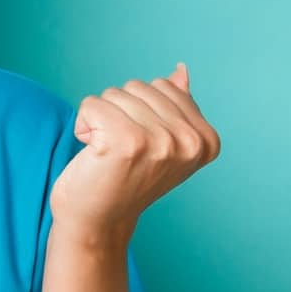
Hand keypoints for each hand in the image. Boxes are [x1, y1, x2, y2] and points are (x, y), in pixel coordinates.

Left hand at [48, 63, 220, 239]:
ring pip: (114, 94)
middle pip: (139, 86)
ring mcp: (161, 142)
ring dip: (101, 120)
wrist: (96, 221)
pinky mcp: (126, 142)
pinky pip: (92, 104)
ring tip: (107, 154)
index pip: (164, 86)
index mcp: (207, 140)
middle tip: (121, 152)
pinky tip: (92, 153)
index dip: (141, 110)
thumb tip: (181, 70)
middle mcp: (190, 142)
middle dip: (120, 112)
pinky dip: (83, 124)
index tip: (142, 147)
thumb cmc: (123, 179)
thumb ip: (174, 106)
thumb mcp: (159, 142)